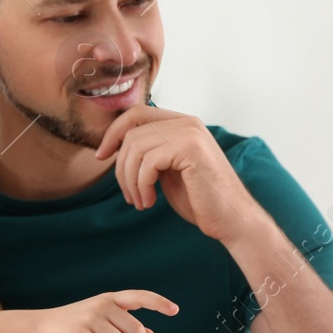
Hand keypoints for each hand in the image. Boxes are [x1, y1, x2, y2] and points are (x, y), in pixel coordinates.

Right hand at [26, 291, 178, 332]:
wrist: (40, 329)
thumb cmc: (74, 327)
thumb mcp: (101, 322)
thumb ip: (125, 327)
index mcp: (110, 300)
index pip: (140, 297)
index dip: (159, 303)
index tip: (175, 310)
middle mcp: (102, 306)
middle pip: (136, 330)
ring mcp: (90, 319)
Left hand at [94, 107, 269, 244]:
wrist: (231, 220)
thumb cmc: (200, 200)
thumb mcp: (168, 171)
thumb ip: (150, 153)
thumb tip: (116, 146)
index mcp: (182, 124)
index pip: (136, 113)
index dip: (113, 133)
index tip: (102, 156)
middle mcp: (187, 122)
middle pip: (132, 132)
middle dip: (121, 167)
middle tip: (129, 195)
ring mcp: (190, 134)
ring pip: (136, 147)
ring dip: (130, 181)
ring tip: (140, 201)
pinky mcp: (191, 149)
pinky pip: (148, 162)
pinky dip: (142, 185)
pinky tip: (150, 201)